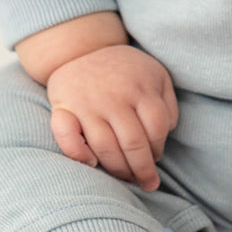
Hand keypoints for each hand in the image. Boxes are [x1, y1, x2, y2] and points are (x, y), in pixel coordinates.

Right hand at [46, 45, 178, 191]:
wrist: (80, 48)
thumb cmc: (124, 69)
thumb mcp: (155, 74)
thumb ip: (167, 102)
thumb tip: (167, 132)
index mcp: (140, 87)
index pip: (157, 128)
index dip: (159, 148)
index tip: (156, 158)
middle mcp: (113, 96)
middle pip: (133, 143)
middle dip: (143, 170)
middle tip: (148, 183)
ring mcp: (87, 103)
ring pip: (105, 147)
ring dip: (118, 169)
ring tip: (126, 177)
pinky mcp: (63, 108)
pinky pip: (66, 136)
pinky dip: (78, 154)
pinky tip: (91, 163)